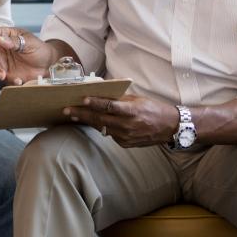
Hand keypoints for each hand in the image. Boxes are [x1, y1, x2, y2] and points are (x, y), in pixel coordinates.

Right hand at [0, 26, 53, 84]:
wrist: (49, 66)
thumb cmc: (39, 49)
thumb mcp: (29, 42)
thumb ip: (13, 41)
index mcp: (6, 35)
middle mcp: (1, 47)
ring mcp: (2, 60)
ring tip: (4, 75)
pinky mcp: (6, 72)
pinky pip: (0, 75)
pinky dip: (8, 79)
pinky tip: (18, 80)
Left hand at [63, 95, 178, 147]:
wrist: (169, 127)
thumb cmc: (153, 109)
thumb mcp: (137, 99)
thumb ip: (119, 98)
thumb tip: (101, 93)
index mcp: (132, 111)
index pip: (109, 106)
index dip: (95, 103)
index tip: (83, 99)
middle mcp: (127, 125)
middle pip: (100, 119)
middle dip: (82, 114)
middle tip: (66, 109)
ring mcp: (125, 136)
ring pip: (101, 127)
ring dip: (87, 121)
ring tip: (73, 115)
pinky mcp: (125, 144)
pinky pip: (109, 134)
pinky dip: (101, 127)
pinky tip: (92, 122)